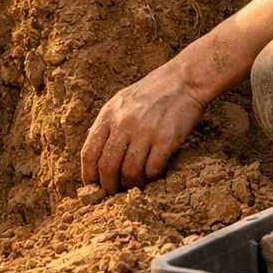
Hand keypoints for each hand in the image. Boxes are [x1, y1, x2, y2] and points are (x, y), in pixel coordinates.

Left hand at [81, 62, 207, 192]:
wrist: (183, 80)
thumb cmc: (151, 92)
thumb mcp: (121, 101)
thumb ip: (107, 125)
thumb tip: (95, 154)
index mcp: (109, 114)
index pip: (89, 153)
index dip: (88, 175)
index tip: (92, 187)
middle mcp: (124, 123)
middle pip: (107, 167)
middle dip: (109, 186)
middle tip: (114, 192)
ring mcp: (145, 131)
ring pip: (130, 172)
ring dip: (131, 184)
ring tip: (135, 184)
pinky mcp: (166, 139)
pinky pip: (153, 170)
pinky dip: (151, 177)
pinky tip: (153, 172)